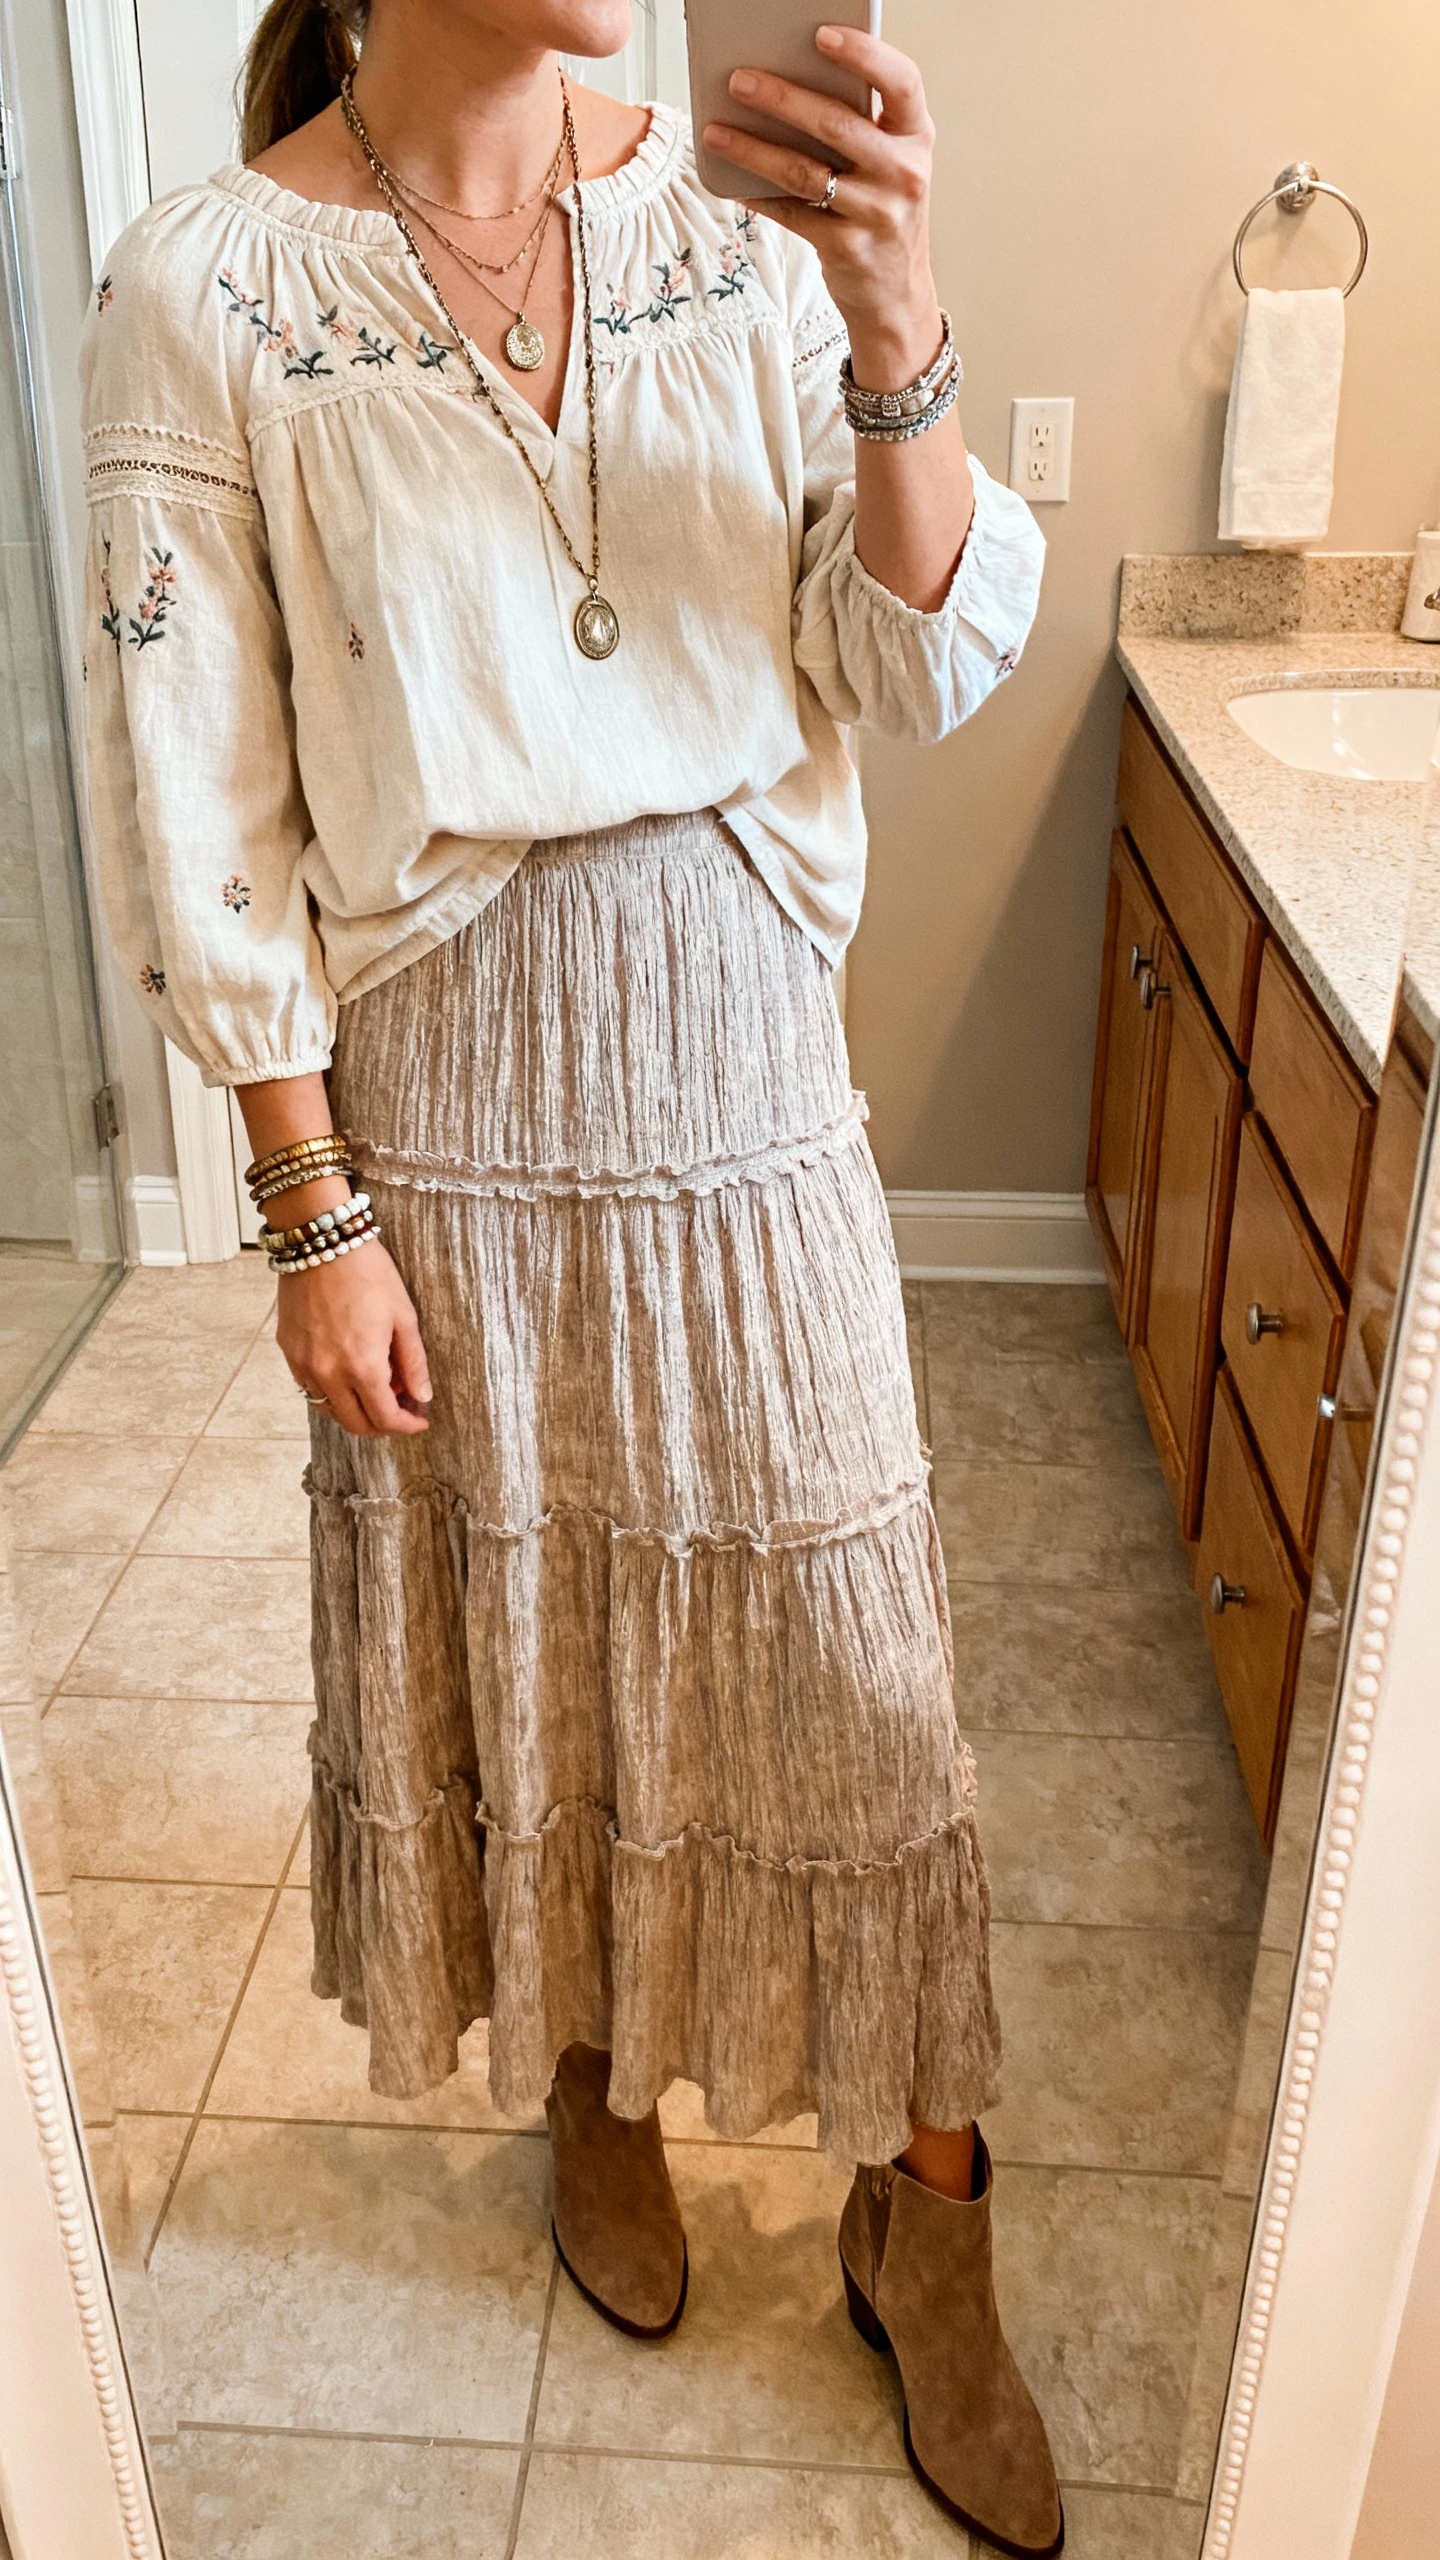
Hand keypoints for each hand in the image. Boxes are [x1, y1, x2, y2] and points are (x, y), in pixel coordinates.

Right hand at [278, 1241, 432, 1436]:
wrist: (322, 1242)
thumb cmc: (367, 1273)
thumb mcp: (403, 1317)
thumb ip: (413, 1363)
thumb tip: (421, 1397)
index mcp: (362, 1367)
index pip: (385, 1418)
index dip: (406, 1425)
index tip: (419, 1420)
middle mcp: (328, 1374)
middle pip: (355, 1424)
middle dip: (381, 1424)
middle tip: (400, 1409)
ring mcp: (303, 1365)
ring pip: (329, 1410)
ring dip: (354, 1410)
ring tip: (376, 1389)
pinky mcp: (289, 1351)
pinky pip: (309, 1388)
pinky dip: (331, 1392)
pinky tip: (348, 1373)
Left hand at [704, 24, 941, 386]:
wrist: (895, 295)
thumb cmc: (884, 214)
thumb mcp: (889, 164)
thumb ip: (859, 125)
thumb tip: (787, 82)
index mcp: (916, 137)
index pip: (901, 82)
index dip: (865, 55)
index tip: (822, 35)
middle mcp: (904, 173)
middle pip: (836, 123)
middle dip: (781, 98)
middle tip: (739, 80)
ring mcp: (877, 213)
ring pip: (805, 170)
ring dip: (754, 149)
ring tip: (716, 132)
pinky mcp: (847, 248)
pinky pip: (792, 213)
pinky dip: (759, 196)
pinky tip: (732, 182)